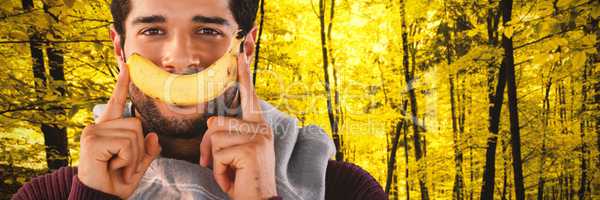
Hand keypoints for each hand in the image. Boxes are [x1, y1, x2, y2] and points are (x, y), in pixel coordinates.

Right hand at [78, 62, 160, 198]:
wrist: (100, 198)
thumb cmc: (116, 181)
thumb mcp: (138, 164)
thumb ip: (148, 150)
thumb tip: (153, 135)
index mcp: (108, 128)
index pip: (117, 102)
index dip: (122, 84)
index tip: (128, 65)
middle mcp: (98, 126)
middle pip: (137, 123)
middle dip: (139, 148)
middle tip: (124, 165)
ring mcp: (93, 132)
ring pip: (134, 133)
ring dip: (134, 156)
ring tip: (119, 167)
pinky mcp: (93, 140)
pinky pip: (127, 143)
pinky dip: (128, 159)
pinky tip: (114, 166)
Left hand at [199, 52, 276, 198]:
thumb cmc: (245, 180)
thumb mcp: (234, 154)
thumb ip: (226, 135)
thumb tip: (211, 123)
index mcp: (260, 126)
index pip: (249, 97)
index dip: (243, 75)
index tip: (239, 54)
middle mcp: (261, 128)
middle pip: (215, 123)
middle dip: (208, 147)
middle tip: (222, 167)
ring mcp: (257, 136)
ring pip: (213, 137)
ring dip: (213, 161)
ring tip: (231, 173)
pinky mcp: (249, 147)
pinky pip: (216, 152)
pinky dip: (218, 170)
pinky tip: (232, 178)